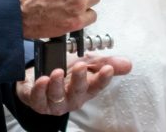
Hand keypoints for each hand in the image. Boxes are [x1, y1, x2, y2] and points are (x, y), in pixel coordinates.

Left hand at [16, 54, 132, 114]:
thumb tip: (128, 64)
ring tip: (57, 72)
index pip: (97, 85)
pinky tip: (42, 79)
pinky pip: (38, 99)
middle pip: (78, 92)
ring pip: (57, 97)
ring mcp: (54, 103)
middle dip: (79, 80)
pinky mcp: (37, 102)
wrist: (39, 75)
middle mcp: (71, 99)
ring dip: (57, 84)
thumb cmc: (65, 70)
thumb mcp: (86, 63)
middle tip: (80, 66)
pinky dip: (39, 90)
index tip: (108, 69)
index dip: (103, 79)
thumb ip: (105, 63)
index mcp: (85, 90)